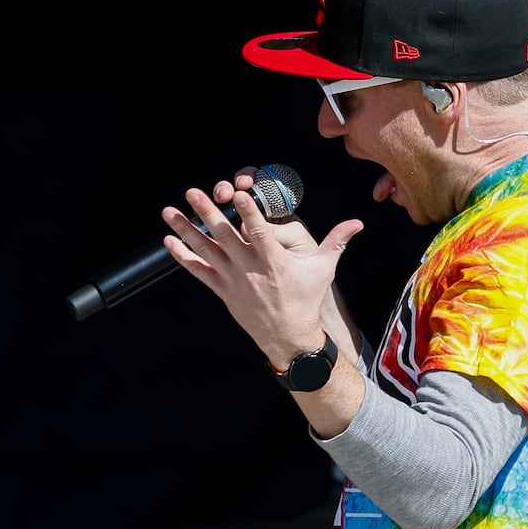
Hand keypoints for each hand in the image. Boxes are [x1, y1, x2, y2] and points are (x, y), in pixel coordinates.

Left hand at [160, 169, 363, 367]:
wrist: (288, 337)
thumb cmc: (305, 300)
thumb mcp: (324, 270)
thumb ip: (337, 242)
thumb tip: (358, 221)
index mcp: (274, 262)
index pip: (259, 232)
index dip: (248, 213)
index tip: (236, 194)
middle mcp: (250, 270)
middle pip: (225, 236)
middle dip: (208, 213)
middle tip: (194, 191)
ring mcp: (233, 281)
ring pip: (205, 251)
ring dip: (186, 230)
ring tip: (169, 211)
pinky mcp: (222, 290)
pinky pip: (198, 272)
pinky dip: (182, 257)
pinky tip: (168, 241)